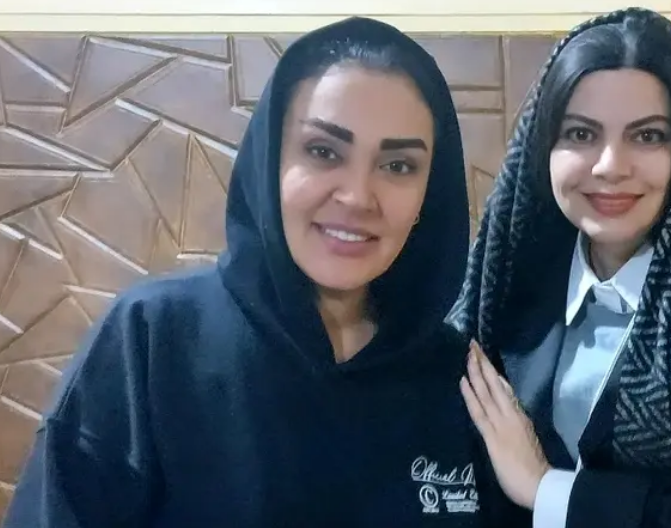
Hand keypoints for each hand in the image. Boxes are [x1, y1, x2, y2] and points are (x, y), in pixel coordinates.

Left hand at [460, 340, 550, 509]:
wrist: (539, 485)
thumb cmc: (534, 467)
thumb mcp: (526, 437)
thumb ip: (516, 422)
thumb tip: (507, 408)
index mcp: (520, 415)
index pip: (504, 389)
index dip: (493, 373)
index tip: (484, 357)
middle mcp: (510, 414)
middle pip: (494, 384)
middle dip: (483, 363)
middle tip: (473, 345)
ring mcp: (501, 422)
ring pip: (485, 391)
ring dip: (475, 372)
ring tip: (468, 354)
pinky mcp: (492, 435)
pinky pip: (478, 410)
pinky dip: (470, 394)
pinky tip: (463, 380)